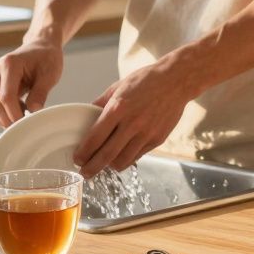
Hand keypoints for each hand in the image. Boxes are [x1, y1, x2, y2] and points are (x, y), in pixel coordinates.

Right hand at [0, 39, 63, 126]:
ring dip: (7, 117)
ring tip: (27, 113)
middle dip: (9, 120)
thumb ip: (40, 93)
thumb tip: (33, 111)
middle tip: (27, 126)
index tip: (26, 125)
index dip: (15, 114)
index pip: (6, 97)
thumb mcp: (50, 75)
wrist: (41, 47)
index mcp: (9, 64)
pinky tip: (21, 108)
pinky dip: (6, 112)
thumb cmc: (47, 58)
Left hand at [72, 58, 194, 178]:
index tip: (77, 159)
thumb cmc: (146, 80)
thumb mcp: (119, 86)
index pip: (94, 139)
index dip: (83, 153)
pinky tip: (121, 156)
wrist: (177, 80)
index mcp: (118, 108)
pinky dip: (127, 159)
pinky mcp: (158, 139)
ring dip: (110, 167)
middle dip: (91, 168)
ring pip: (122, 161)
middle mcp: (132, 123)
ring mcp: (147, 133)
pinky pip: (138, 156)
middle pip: (106, 156)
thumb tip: (86, 115)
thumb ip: (101, 103)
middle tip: (84, 172)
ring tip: (103, 165)